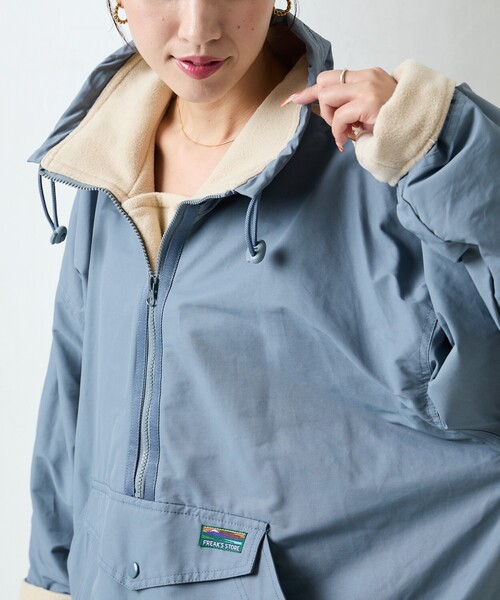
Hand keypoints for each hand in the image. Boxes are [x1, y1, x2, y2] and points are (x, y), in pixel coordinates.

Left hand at [282, 67, 397, 151]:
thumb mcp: (372, 110)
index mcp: (369, 76)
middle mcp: (367, 77)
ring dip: (330, 120)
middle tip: (334, 125)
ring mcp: (368, 88)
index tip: (294, 99)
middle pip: (324, 83)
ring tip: (346, 132)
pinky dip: (338, 132)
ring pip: (327, 97)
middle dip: (320, 106)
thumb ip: (353, 105)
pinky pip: (338, 117)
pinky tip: (347, 140)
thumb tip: (328, 114)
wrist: (419, 128)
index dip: (311, 90)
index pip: (332, 77)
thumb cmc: (395, 124)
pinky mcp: (368, 103)